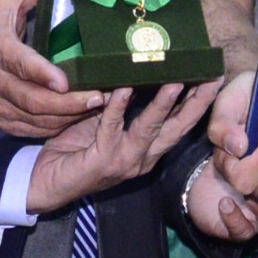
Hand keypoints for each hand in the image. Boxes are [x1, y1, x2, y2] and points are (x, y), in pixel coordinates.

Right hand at [0, 0, 101, 139]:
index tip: (65, 82)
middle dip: (70, 103)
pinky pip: (35, 130)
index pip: (20, 64)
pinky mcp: (4, 121)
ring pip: (37, 119)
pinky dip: (59, 126)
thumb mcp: (2, 3)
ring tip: (99, 106)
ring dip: (70, 116)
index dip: (42, 74)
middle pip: (34, 100)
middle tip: (100, 97)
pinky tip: (79, 116)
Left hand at [22, 83, 203, 214]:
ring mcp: (124, 162)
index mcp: (147, 152)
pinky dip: (118, 107)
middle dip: (197, 104)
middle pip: (177, 129)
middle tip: (213, 79)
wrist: (44, 184)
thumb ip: (120, 106)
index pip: (179, 125)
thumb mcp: (102, 123)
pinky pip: (112, 128)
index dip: (197, 104)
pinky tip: (123, 88)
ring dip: (163, 105)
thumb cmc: (73, 152)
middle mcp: (142, 159)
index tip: (213, 79)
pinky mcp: (102, 161)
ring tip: (175, 82)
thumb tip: (134, 73)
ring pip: (150, 129)